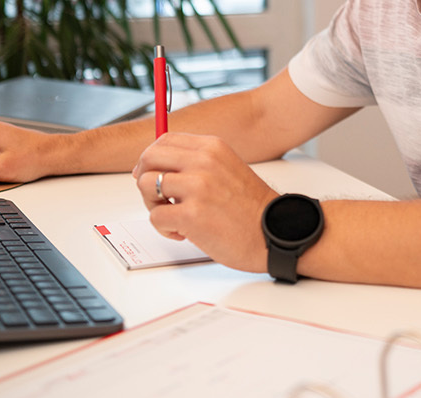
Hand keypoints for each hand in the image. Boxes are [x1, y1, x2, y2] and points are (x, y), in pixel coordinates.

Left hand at [133, 133, 278, 272]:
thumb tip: (159, 166)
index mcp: (211, 147)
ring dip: (153, 205)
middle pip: (149, 158)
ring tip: (173, 216)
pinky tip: (183, 233)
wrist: (275, 234)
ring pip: (145, 185)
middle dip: (144, 179)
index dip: (150, 159)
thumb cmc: (251, 208)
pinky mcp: (191, 215)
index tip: (151, 174)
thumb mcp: (227, 168)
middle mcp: (203, 162)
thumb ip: (198, 162)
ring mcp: (197, 188)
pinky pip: (155, 217)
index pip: (163, 141)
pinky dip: (164, 228)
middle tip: (157, 198)